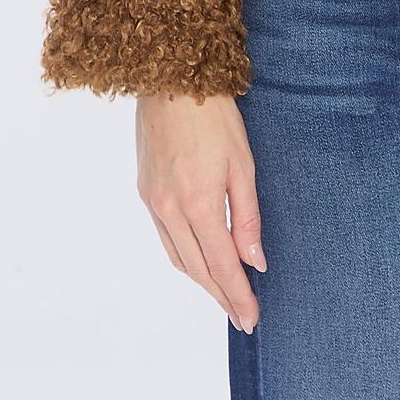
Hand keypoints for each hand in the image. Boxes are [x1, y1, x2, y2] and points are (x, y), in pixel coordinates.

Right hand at [135, 92, 266, 334]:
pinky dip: (185, 258)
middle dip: (221, 296)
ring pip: (178, 258)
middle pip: (198, 269)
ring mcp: (153, 202)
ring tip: (225, 296)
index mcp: (199, 203)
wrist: (170, 80)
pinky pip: (166, 238)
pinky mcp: (145, 192)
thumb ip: (248, 217)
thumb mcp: (244, 163)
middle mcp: (170, 210)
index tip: (251, 319)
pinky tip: (200, 262)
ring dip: (202, 282)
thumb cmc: (215, 116)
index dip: (237, 295)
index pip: (221, 265)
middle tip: (242, 317)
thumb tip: (254, 261)